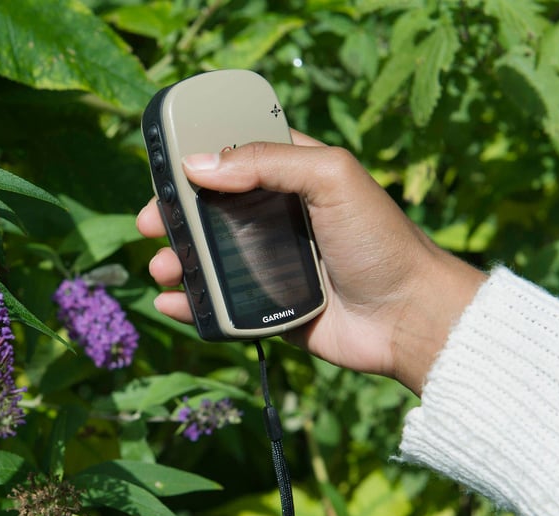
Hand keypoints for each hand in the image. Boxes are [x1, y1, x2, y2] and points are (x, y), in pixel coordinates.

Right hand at [136, 130, 485, 394]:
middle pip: (209, 208)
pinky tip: (171, 299)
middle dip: (174, 214)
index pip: (236, 155)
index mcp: (294, 176)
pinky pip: (218, 302)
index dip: (198, 156)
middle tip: (150, 222)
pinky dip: (189, 301)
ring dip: (177, 258)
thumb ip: (266, 161)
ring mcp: (269, 263)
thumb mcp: (331, 178)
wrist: (408, 317)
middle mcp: (277, 217)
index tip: (165, 165)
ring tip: (164, 266)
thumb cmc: (379, 240)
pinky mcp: (266, 306)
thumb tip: (197, 165)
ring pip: (208, 256)